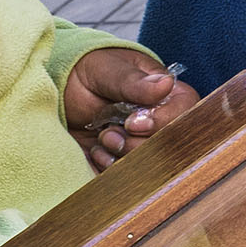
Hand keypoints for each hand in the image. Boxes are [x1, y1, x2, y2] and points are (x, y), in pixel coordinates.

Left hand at [64, 45, 195, 172]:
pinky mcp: (125, 159)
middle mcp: (162, 122)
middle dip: (135, 145)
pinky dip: (108, 168)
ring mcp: (144, 143)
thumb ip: (135, 82)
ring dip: (120, 156)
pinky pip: (126, 175)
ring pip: (148, 164)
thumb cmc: (89, 72)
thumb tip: (166, 84)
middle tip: (109, 133)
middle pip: (168, 147)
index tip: (131, 123)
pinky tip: (97, 151)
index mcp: (167, 95)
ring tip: (102, 138)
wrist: (62, 90)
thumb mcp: (107, 71)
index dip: (161, 123)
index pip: (183, 114)